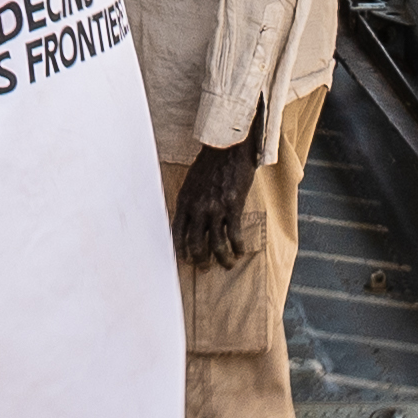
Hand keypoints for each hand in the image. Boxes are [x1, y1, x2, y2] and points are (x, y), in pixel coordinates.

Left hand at [172, 134, 264, 270]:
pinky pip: (233, 235)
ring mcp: (215, 208)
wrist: (228, 148)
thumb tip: (190, 220)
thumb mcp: (191, 182)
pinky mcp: (232, 206)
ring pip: (216, 245)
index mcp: (184, 201)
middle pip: (196, 244)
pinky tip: (241, 252)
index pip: (177, 233)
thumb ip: (190, 202)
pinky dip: (237, 247)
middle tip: (205, 269)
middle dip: (201, 261)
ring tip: (228, 265)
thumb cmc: (210, 164)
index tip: (186, 261)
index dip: (180, 250)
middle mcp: (197, 208)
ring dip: (222, 259)